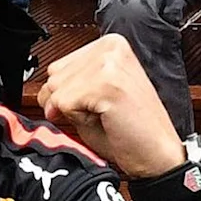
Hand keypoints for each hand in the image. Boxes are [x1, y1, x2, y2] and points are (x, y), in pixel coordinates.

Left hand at [36, 35, 187, 180]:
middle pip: (54, 75)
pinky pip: (64, 103)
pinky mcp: (107, 83)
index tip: (89, 106)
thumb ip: (68, 87)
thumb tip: (43, 92)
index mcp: (110, 45)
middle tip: (101, 113)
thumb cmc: (130, 132)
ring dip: (75, 111)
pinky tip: (106, 119)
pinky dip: (79, 119)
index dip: (65, 94)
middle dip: (68, 102)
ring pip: (57, 89)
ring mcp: (110, 62)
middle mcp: (111, 47)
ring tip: (105, 115)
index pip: (58, 65)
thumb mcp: (93, 99)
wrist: (158, 155)